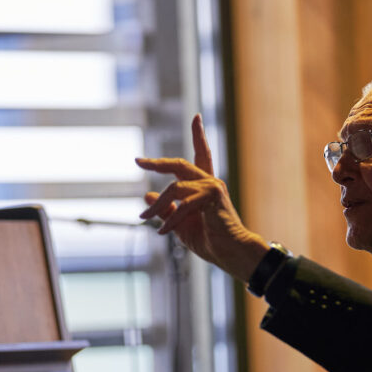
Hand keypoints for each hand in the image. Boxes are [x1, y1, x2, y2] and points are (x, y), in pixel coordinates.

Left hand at [136, 114, 267, 281]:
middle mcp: (210, 182)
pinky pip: (182, 205)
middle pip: (180, 164)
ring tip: (144, 219)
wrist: (232, 254)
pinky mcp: (213, 197)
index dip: (199, 136)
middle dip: (158, 162)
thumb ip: (165, 209)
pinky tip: (163, 232)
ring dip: (157, 205)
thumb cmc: (210, 241)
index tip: (196, 117)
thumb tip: (146, 194)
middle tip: (139, 161)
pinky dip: (170, 220)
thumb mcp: (180, 225)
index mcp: (205, 187)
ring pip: (174, 188)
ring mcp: (213, 188)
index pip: (202, 155)